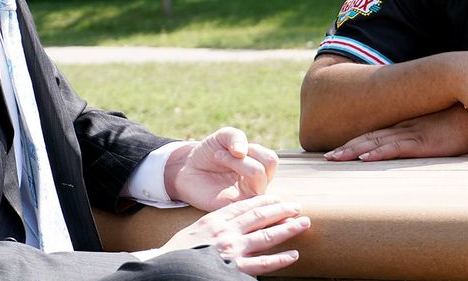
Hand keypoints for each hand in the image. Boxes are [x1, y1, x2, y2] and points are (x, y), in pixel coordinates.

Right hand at [160, 195, 309, 275]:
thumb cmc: (176, 253)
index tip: (277, 198)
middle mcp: (225, 232)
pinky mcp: (235, 268)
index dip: (263, 201)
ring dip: (287, 229)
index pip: (243, 206)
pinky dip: (280, 259)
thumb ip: (213, 227)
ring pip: (266, 236)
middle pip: (259, 216)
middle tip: (297, 206)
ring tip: (303, 223)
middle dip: (280, 210)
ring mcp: (232, 250)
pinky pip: (262, 264)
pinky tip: (293, 254)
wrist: (164, 268)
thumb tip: (228, 224)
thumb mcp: (194, 232)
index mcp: (214, 220)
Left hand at [164, 127, 278, 210]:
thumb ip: (236, 136)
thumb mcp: (223, 137)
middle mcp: (256, 184)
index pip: (271, 160)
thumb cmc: (208, 152)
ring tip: (217, 157)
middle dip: (244, 154)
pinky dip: (230, 180)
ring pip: (258, 179)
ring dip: (236, 161)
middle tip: (221, 153)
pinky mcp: (233, 207)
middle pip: (269, 167)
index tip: (231, 146)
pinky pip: (245, 198)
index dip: (252, 149)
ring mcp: (246, 196)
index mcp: (259, 168)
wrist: (186, 168)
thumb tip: (242, 152)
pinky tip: (214, 174)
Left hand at [323, 107, 467, 160]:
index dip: (354, 144)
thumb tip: (419, 151)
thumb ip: (426, 140)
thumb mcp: (439, 132)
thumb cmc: (462, 123)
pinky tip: (364, 158)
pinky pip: (396, 148)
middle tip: (326, 158)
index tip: (336, 151)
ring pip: (375, 143)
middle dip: (346, 148)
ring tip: (335, 158)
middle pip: (368, 138)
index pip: (374, 136)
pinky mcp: (423, 142)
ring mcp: (412, 134)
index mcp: (406, 127)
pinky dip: (378, 153)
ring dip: (353, 151)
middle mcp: (403, 129)